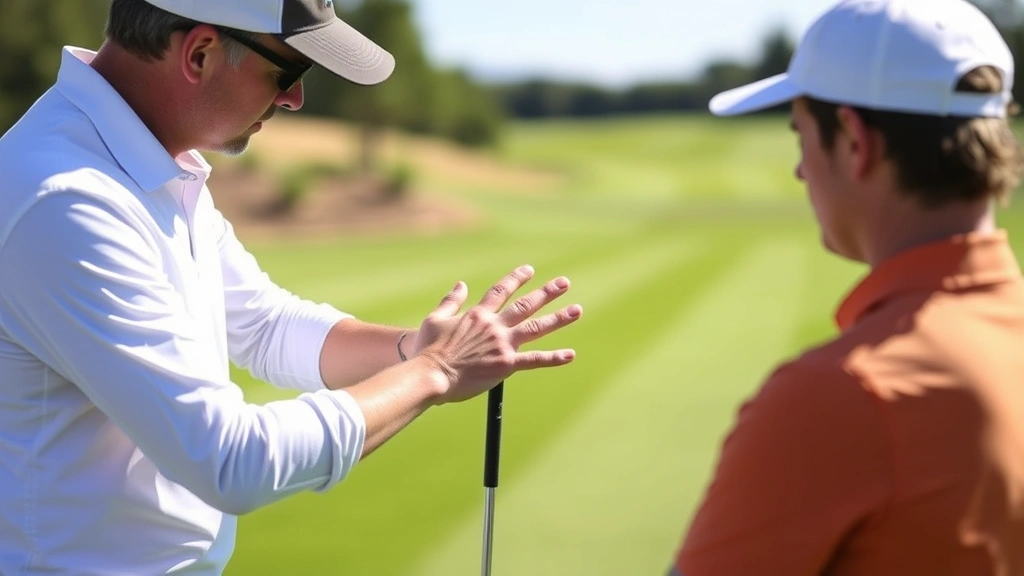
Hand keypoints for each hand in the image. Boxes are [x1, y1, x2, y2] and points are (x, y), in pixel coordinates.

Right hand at [413, 265, 581, 404]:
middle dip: (547, 293)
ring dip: (558, 318)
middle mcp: (494, 325)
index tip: (530, 270)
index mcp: (478, 314)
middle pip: (526, 305)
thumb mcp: (434, 319)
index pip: (501, 290)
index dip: (516, 279)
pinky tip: (569, 355)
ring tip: (576, 310)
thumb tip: (461, 284)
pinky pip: (534, 360)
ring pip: (536, 328)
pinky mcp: (506, 364)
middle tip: (564, 283)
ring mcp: (502, 344)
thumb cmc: (428, 350)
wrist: (431, 374)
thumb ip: (450, 301)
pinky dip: (553, 358)